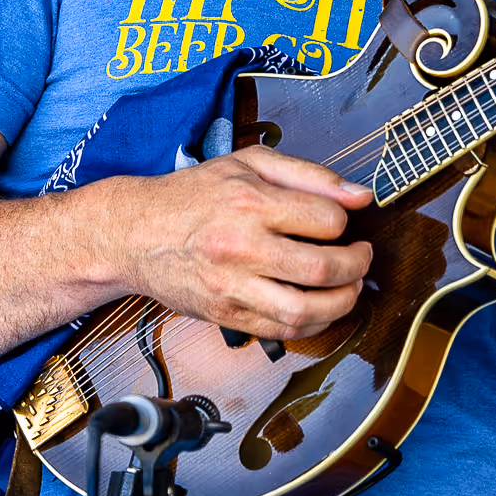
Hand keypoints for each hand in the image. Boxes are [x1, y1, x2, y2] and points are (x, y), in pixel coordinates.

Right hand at [114, 147, 372, 338]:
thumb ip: (309, 175)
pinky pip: (280, 331)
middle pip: (323, 268)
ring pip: (305, 310)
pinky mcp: (225, 314)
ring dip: (341, 304)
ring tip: (349, 289)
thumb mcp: (248, 164)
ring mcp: (232, 286)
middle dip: (357, 267)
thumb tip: (360, 196)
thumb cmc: (192, 195)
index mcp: (249, 203)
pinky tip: (319, 308)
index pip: (326, 221)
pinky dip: (312, 324)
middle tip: (361, 259)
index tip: (344, 225)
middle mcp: (240, 247)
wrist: (133, 233)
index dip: (345, 223)